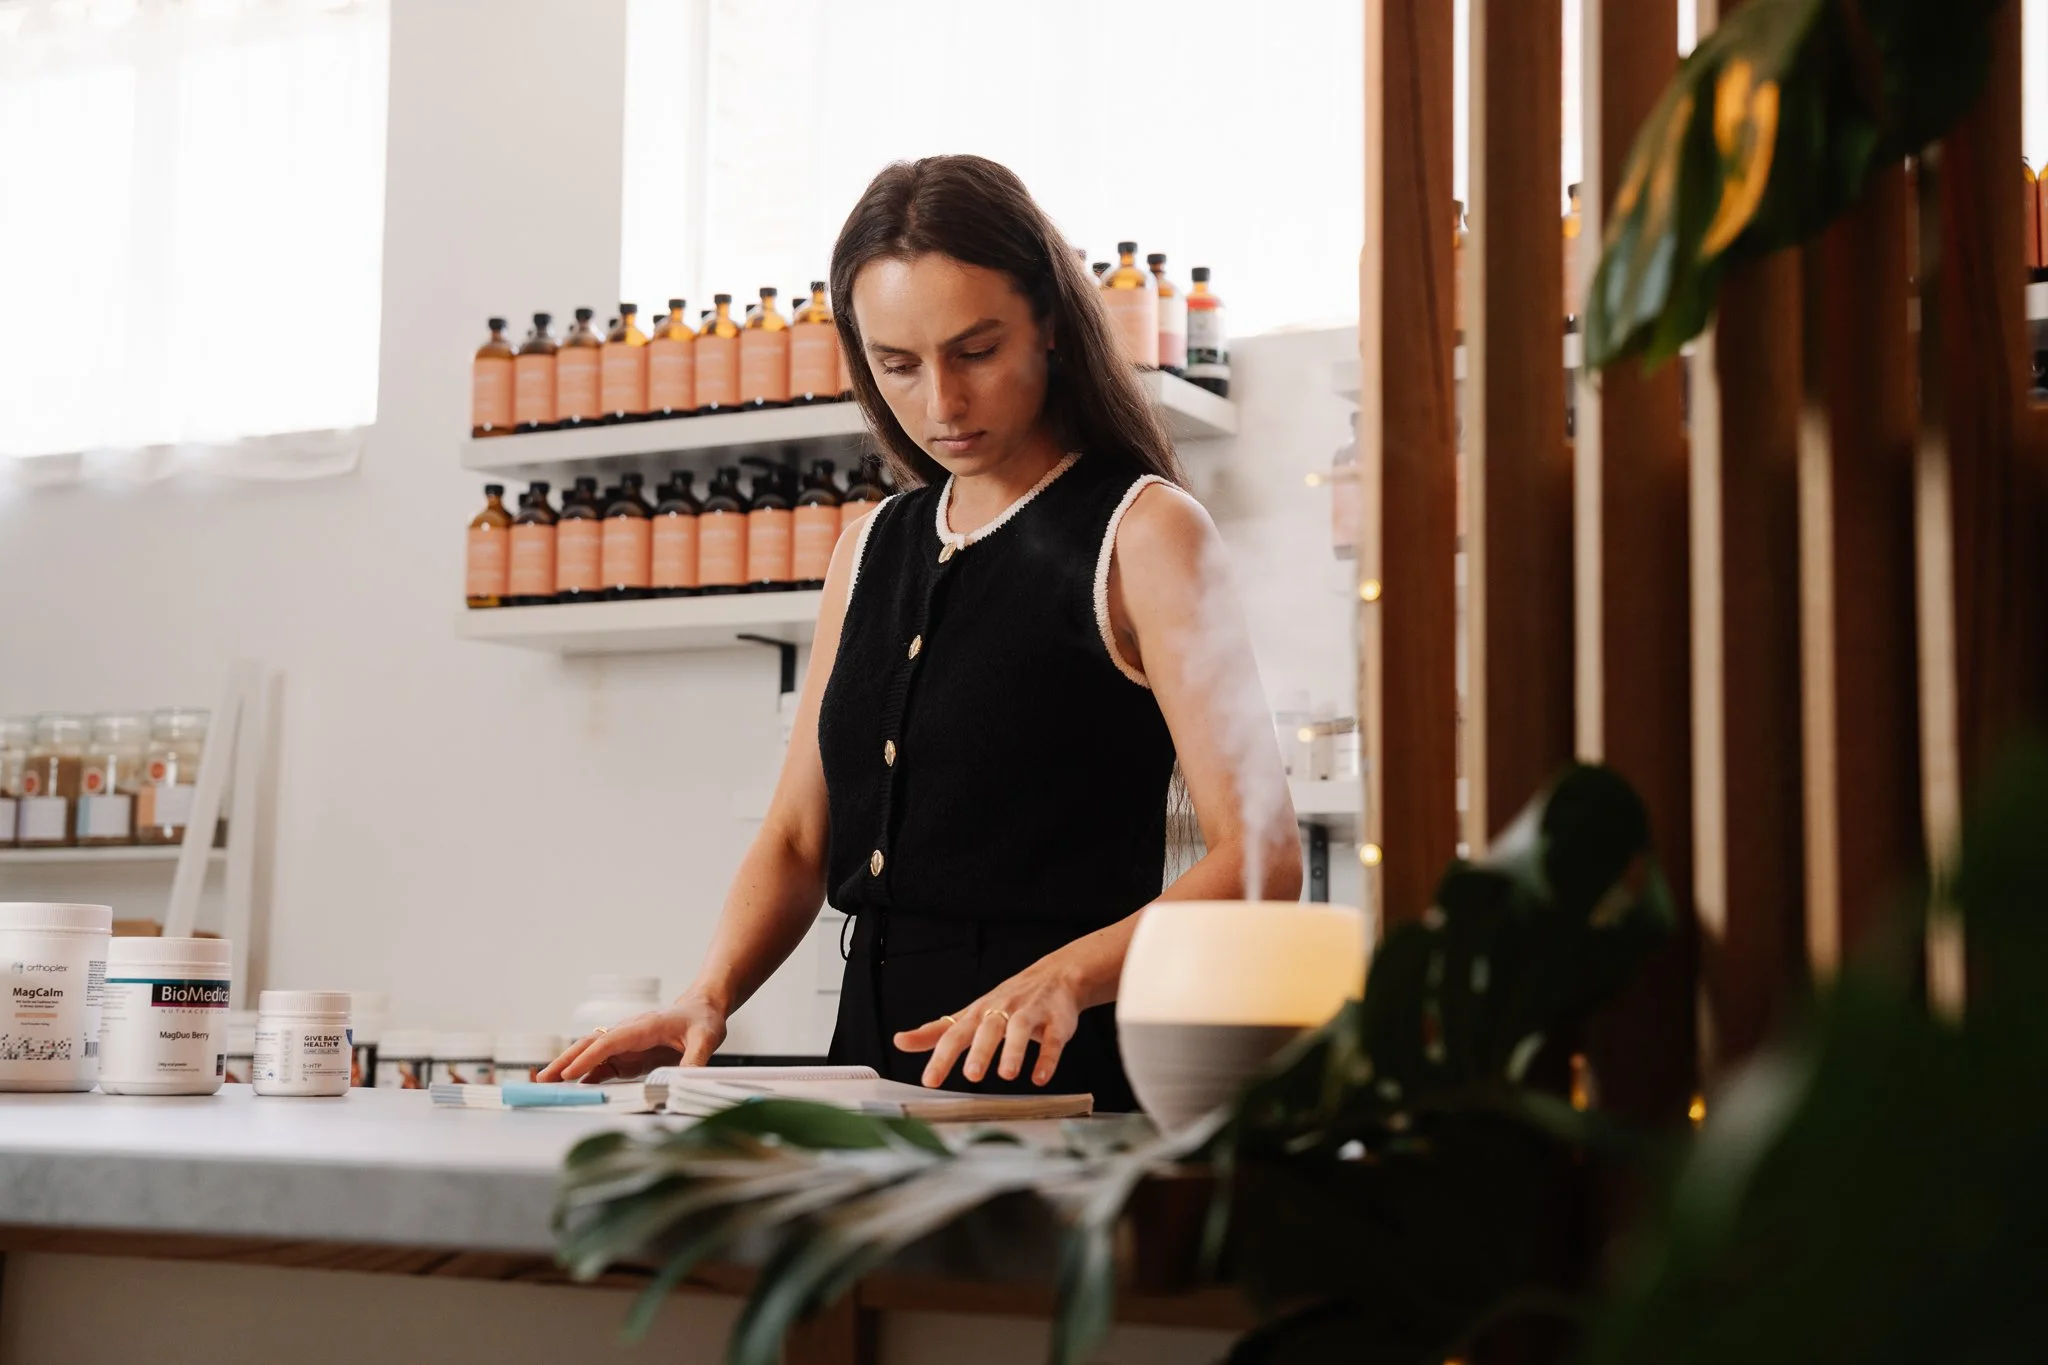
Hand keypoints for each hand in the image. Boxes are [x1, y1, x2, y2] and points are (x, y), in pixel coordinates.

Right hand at [538, 993, 727, 1082]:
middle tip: (542, 1080)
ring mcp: (626, 1045)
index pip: (610, 1042)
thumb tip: (683, 1081)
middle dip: (565, 1062)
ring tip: (546, 1086)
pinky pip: (602, 1066)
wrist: (702, 1009)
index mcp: (644, 1026)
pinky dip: (585, 1077)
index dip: (589, 1058)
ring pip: (590, 1055)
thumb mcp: (706, 1038)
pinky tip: (573, 1089)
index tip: (570, 1074)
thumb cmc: (702, 1019)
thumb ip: (696, 1059)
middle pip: (590, 1046)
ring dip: (568, 1069)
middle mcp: (628, 1034)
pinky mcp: (628, 1056)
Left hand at [893, 957, 1081, 1088]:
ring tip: (1007, 1075)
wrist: (1055, 977)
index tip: (930, 1080)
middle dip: (980, 1051)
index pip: (955, 1034)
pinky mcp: (1056, 1022)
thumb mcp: (969, 1015)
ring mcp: (1030, 1014)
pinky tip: (1040, 1077)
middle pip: (988, 1029)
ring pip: (1020, 1029)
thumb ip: (936, 1031)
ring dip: (1014, 1051)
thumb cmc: (1005, 1003)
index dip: (942, 1057)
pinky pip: (1053, 1039)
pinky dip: (1047, 1058)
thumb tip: (900, 1041)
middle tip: (971, 1076)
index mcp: (978, 1014)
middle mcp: (1001, 1011)